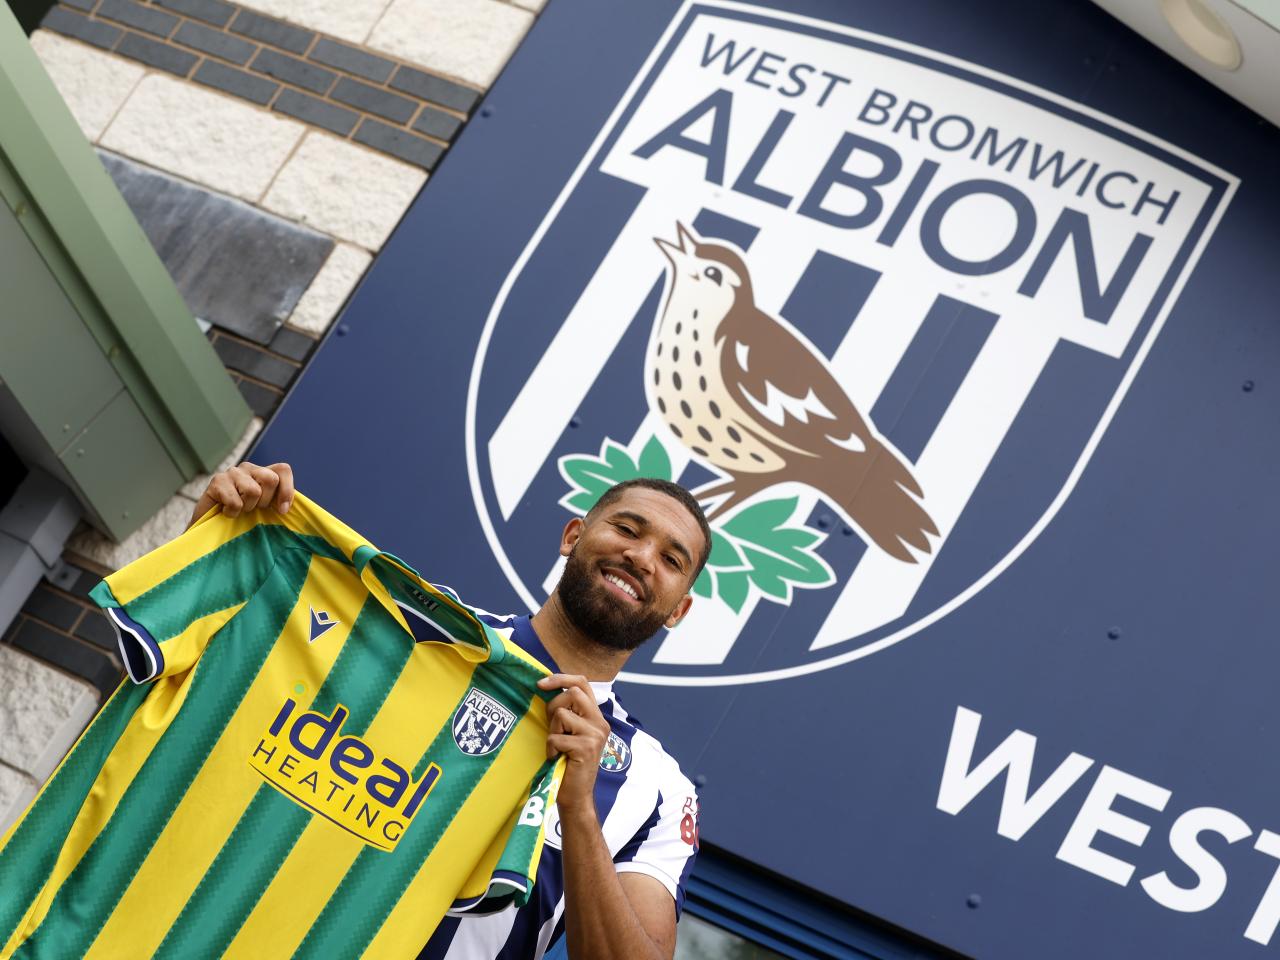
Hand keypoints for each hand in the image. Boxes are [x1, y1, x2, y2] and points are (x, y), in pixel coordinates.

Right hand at [188, 461, 294, 528]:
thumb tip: (288, 508)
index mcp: (263, 472)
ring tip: (239, 510)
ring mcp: (232, 472)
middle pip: (271, 479)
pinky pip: (235, 502)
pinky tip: (225, 511)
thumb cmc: (242, 520)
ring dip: (247, 507)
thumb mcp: (265, 511)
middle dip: (265, 501)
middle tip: (253, 509)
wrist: (210, 529)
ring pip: (254, 491)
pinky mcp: (217, 481)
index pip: (283, 470)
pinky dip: (232, 513)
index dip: (286, 490)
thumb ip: (278, 504)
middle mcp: (249, 468)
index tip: (282, 511)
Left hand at [537, 673, 609, 813]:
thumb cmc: (567, 763)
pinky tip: (557, 758)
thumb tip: (545, 687)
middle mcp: (600, 723)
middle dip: (553, 706)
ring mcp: (595, 735)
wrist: (576, 797)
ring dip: (552, 731)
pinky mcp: (586, 748)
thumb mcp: (570, 732)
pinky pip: (556, 737)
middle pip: (572, 693)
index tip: (541, 683)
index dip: (561, 677)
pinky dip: (550, 748)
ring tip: (558, 747)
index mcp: (596, 716)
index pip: (582, 683)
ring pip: (562, 714)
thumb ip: (567, 712)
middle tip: (552, 728)